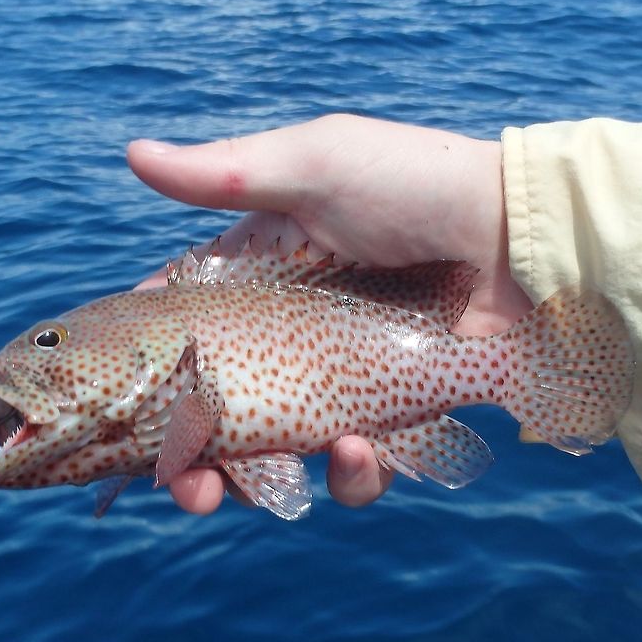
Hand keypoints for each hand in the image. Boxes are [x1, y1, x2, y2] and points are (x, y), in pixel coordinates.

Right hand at [127, 114, 528, 514]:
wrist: (522, 236)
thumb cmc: (416, 186)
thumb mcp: (315, 164)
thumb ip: (225, 175)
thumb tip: (130, 156)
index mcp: (261, 277)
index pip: (189, 331)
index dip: (151, 369)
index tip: (118, 406)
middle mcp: (294, 336)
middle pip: (222, 411)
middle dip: (193, 458)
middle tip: (185, 485)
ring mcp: (343, 383)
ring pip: (281, 455)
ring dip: (260, 485)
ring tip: (265, 483)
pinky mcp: (397, 418)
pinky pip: (360, 468)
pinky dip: (352, 475)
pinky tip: (358, 451)